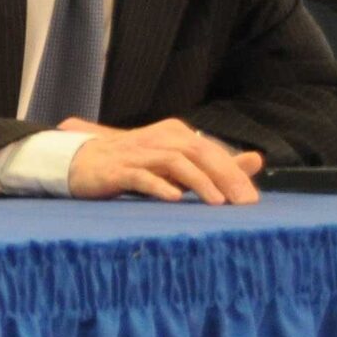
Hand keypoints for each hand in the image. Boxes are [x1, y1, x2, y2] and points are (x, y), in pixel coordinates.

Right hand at [63, 117, 262, 204]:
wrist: (80, 163)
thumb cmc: (134, 164)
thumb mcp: (178, 163)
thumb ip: (216, 163)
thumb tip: (257, 160)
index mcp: (174, 133)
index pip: (212, 150)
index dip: (235, 173)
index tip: (252, 199)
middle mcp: (158, 138)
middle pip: (198, 152)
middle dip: (224, 177)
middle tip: (243, 203)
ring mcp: (136, 154)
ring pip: (174, 162)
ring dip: (199, 182)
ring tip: (217, 203)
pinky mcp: (116, 170)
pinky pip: (141, 176)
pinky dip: (159, 186)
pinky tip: (174, 198)